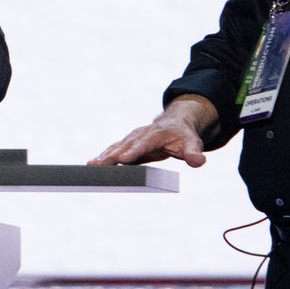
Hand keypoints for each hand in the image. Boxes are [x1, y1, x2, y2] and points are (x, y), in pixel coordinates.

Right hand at [88, 95, 215, 166]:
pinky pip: (115, 149)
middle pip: (125, 145)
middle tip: (98, 164)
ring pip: (117, 146)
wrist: (176, 123)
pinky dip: (105, 156)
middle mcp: (141, 135)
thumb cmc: (183, 136)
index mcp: (156, 134)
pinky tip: (94, 164)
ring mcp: (133, 138)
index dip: (134, 151)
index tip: (123, 159)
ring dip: (104, 156)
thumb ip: (194, 153)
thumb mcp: (192, 143)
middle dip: (112, 155)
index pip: (144, 144)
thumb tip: (198, 161)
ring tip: (91, 165)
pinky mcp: (128, 144)